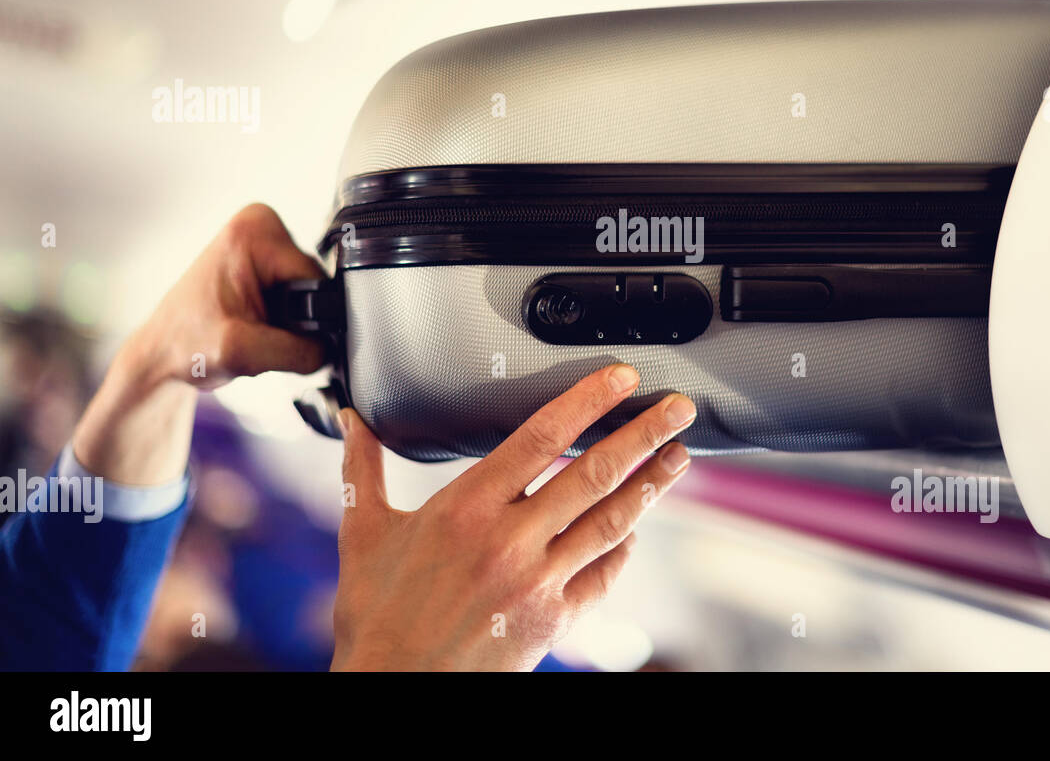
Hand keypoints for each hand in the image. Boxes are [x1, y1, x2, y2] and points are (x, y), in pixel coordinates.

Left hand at [72, 203, 326, 484]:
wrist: (161, 354)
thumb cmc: (185, 344)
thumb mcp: (244, 354)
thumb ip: (301, 351)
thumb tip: (335, 348)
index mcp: (254, 231)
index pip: (316, 280)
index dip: (305, 319)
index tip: (267, 331)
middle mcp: (260, 224)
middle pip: (314, 286)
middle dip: (294, 320)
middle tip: (256, 334)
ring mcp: (261, 240)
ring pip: (309, 294)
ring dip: (288, 322)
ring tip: (252, 331)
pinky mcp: (262, 259)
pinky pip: (297, 294)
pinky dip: (281, 318)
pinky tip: (255, 324)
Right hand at [331, 364, 694, 670]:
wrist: (395, 689)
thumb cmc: (378, 616)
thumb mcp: (363, 532)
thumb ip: (362, 468)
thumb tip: (351, 420)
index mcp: (466, 508)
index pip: (541, 436)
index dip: (589, 400)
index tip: (621, 378)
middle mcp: (510, 540)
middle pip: (593, 473)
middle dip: (644, 435)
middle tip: (679, 409)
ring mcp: (538, 581)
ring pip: (611, 521)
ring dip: (652, 485)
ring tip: (678, 457)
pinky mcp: (554, 620)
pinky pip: (602, 574)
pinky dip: (623, 547)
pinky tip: (636, 527)